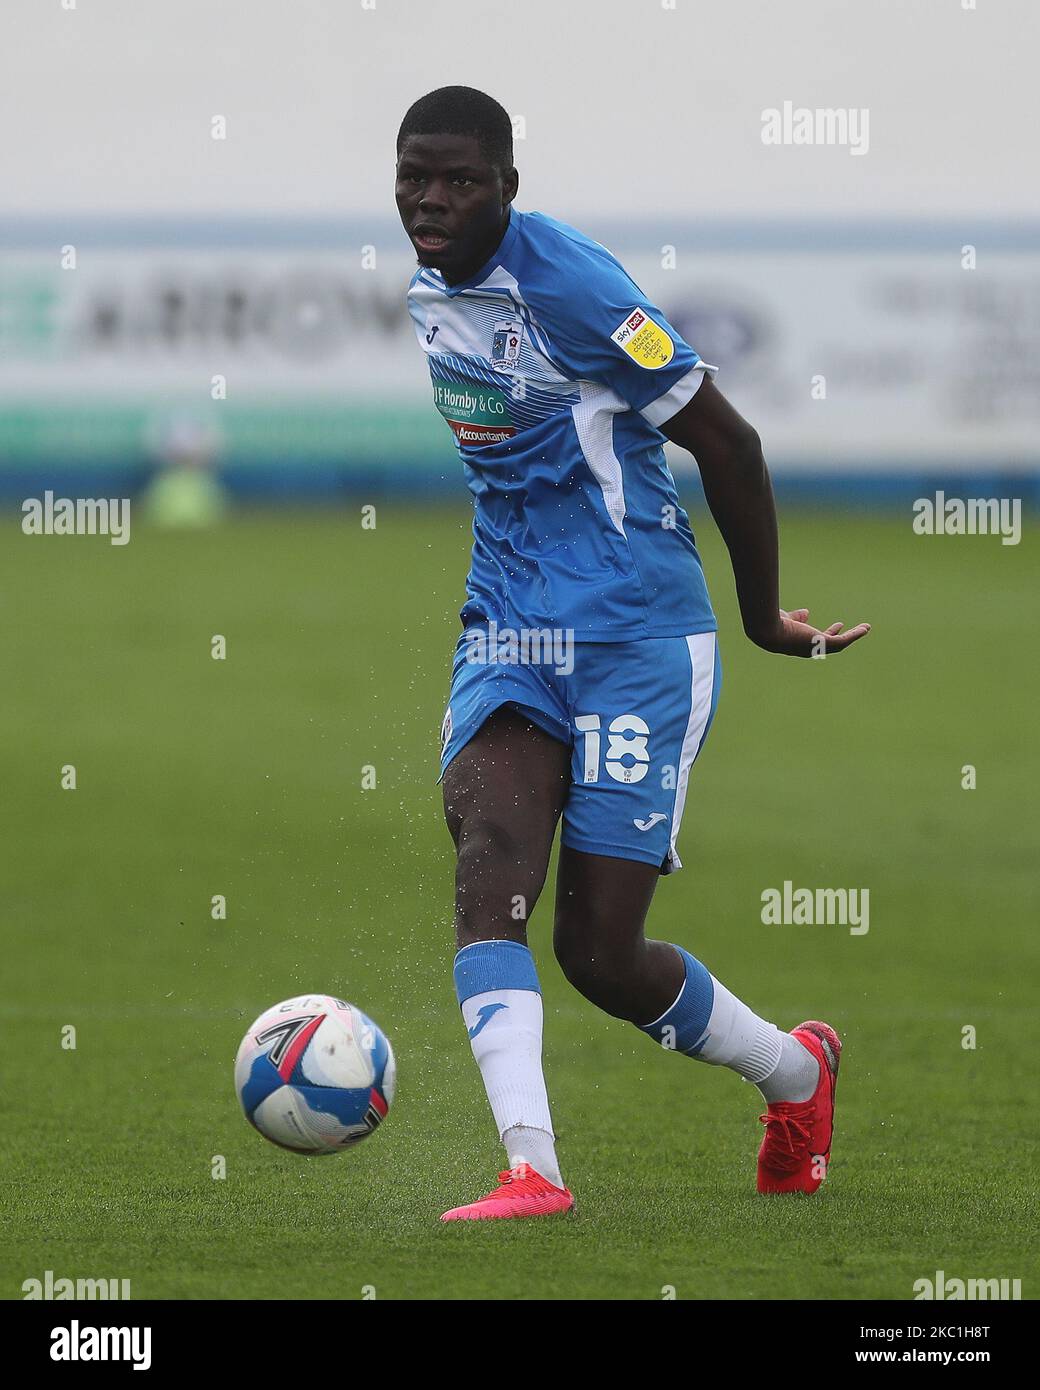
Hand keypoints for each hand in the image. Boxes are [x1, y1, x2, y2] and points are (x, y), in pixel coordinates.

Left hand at [748, 608, 870, 657]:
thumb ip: (796, 617)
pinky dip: (855, 635)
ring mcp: (816, 648)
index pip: (819, 640)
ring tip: (865, 628)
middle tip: (856, 629)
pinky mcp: (823, 643)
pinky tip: (865, 628)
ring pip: (840, 643)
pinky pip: (844, 640)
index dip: (829, 632)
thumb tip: (806, 613)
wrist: (768, 629)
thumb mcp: (787, 618)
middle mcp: (809, 649)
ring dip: (853, 636)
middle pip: (831, 644)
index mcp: (800, 643)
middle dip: (844, 636)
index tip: (839, 624)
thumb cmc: (772, 624)